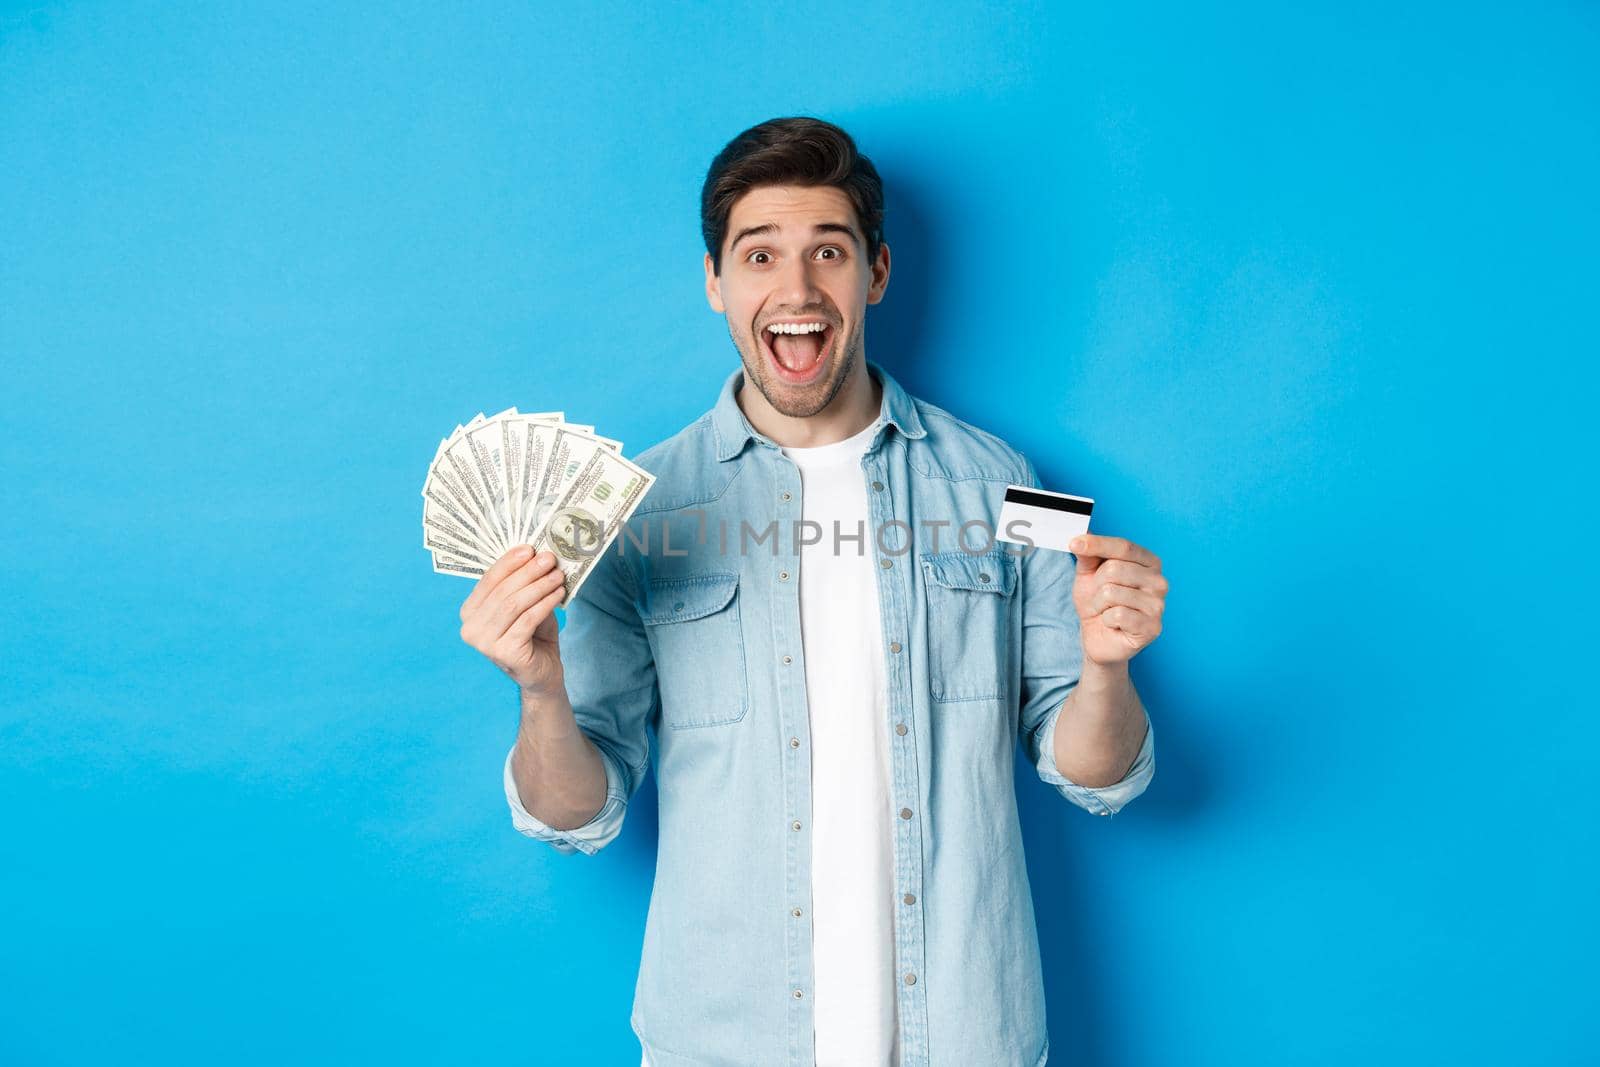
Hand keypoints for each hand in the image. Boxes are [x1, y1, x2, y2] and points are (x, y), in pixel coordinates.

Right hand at [459, 545, 568, 694]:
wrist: (541, 673)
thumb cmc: (532, 635)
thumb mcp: (524, 604)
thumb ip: (521, 583)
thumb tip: (534, 553)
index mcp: (469, 612)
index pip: (488, 580)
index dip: (508, 562)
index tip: (529, 548)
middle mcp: (470, 628)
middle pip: (502, 591)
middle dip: (528, 572)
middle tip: (549, 559)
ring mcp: (484, 643)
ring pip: (514, 604)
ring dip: (539, 586)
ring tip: (557, 575)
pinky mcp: (504, 653)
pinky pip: (527, 619)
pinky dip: (545, 603)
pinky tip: (558, 594)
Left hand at [1067, 533, 1167, 666]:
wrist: (1098, 637)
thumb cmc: (1098, 603)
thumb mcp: (1088, 574)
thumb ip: (1088, 555)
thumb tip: (1081, 535)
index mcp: (1148, 562)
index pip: (1123, 546)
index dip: (1097, 544)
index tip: (1073, 543)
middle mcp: (1159, 581)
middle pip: (1114, 569)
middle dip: (1095, 585)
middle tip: (1099, 597)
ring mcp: (1158, 605)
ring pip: (1111, 592)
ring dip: (1098, 604)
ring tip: (1106, 611)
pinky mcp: (1152, 627)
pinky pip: (1117, 615)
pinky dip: (1107, 620)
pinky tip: (1114, 624)